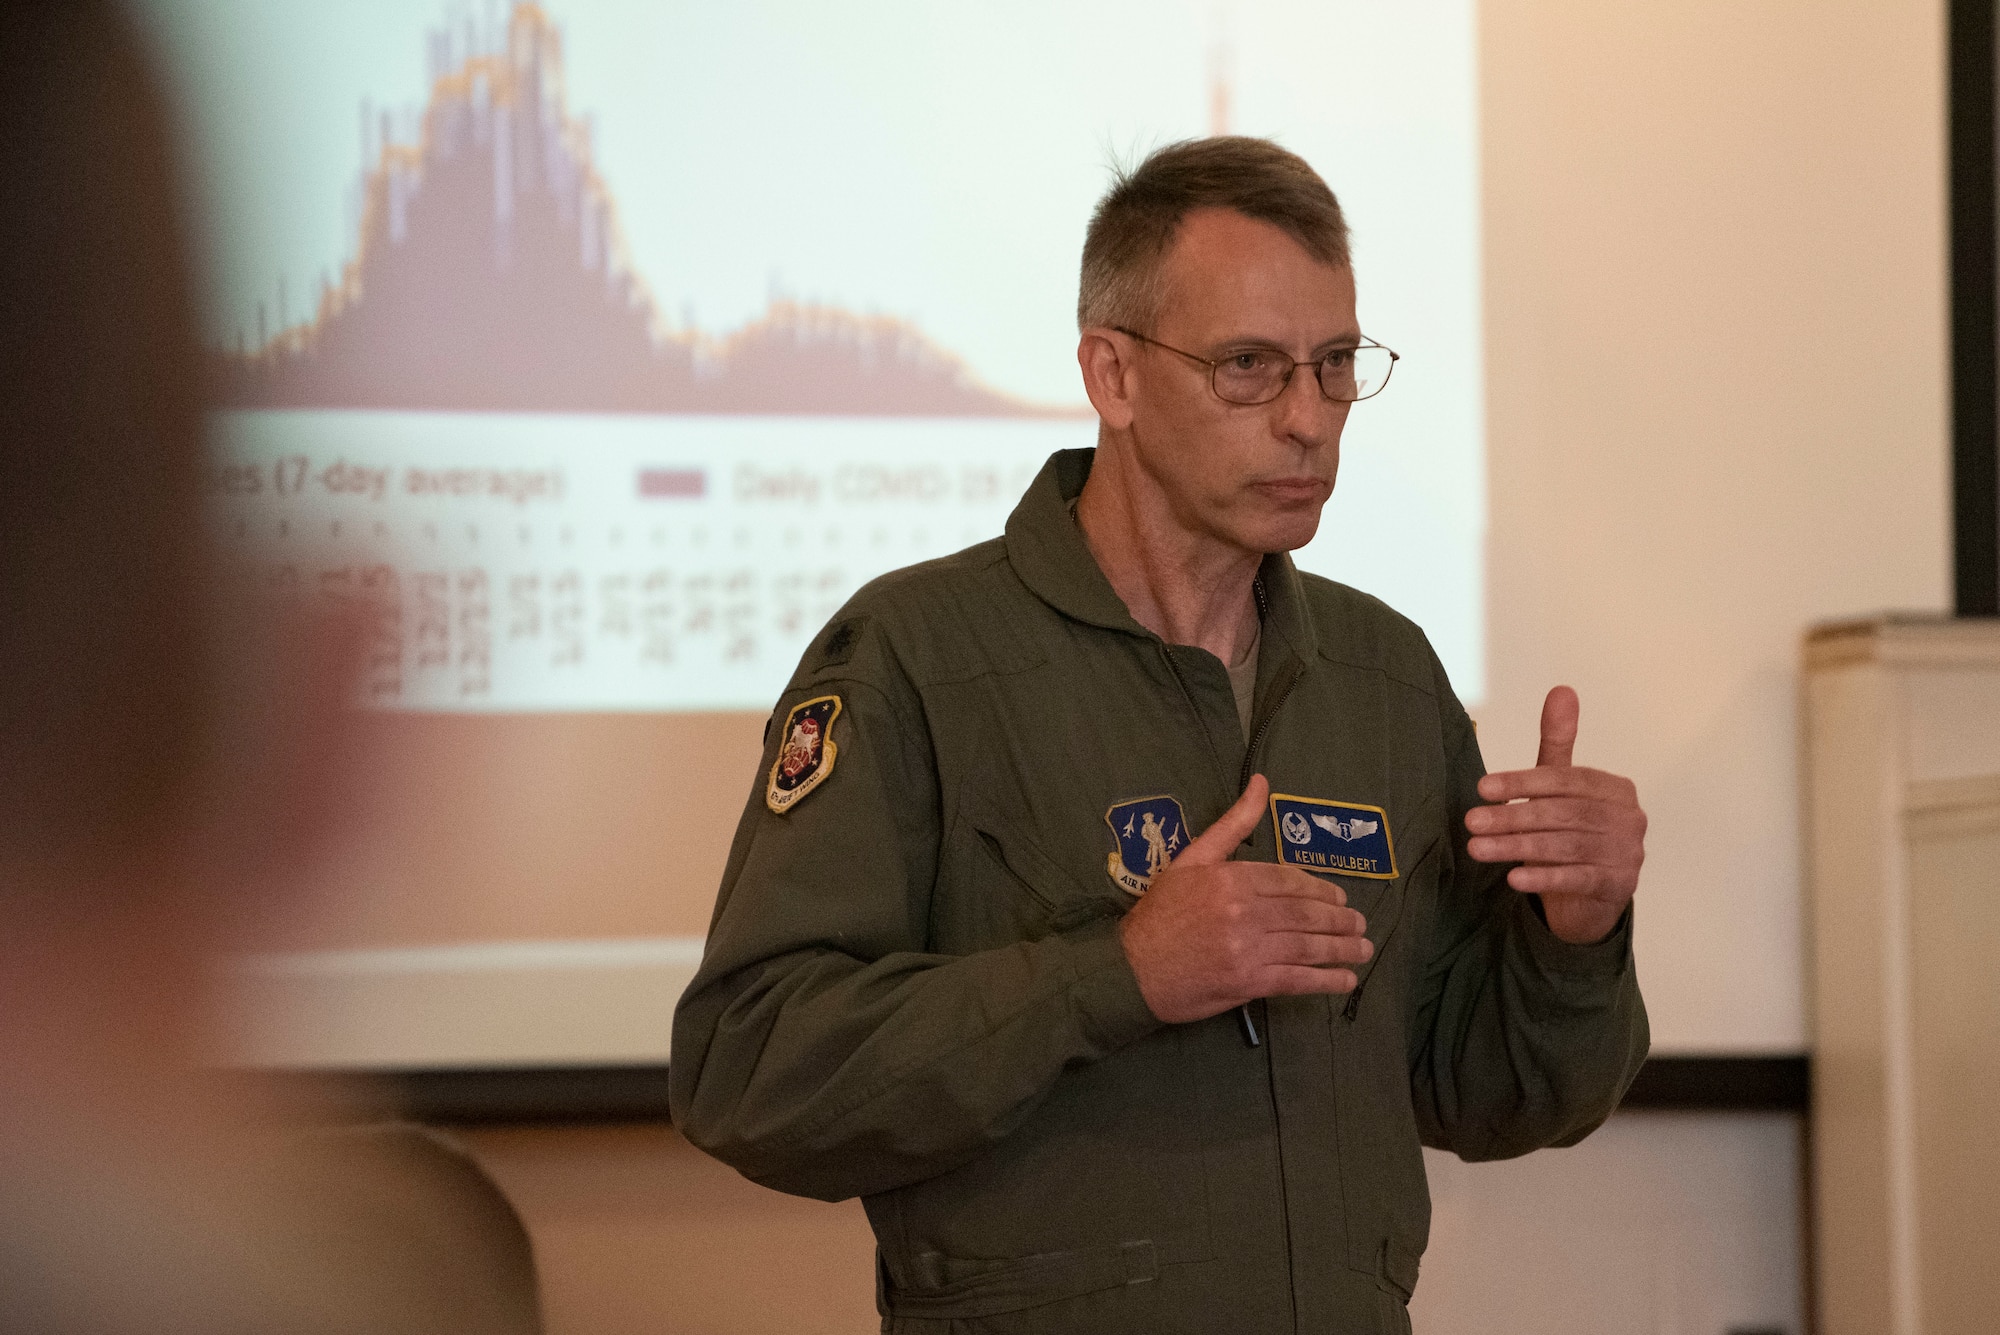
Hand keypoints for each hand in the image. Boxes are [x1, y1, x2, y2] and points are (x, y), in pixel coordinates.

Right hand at [1119, 774, 1372, 1023]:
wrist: (1131, 969)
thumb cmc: (1160, 913)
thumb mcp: (1191, 859)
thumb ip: (1232, 824)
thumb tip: (1262, 782)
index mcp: (1231, 877)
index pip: (1289, 880)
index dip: (1320, 890)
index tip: (1340, 898)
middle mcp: (1243, 911)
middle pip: (1305, 913)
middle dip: (1339, 919)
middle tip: (1359, 923)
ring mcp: (1247, 948)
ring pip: (1307, 945)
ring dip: (1342, 948)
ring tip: (1362, 948)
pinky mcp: (1247, 982)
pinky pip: (1296, 979)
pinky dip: (1326, 980)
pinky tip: (1346, 980)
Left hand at [1464, 686, 1645, 944]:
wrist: (1592, 896)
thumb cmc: (1573, 830)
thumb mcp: (1562, 785)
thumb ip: (1560, 742)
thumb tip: (1562, 690)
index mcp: (1617, 789)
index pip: (1566, 780)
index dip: (1523, 782)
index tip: (1481, 787)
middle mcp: (1630, 819)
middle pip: (1564, 814)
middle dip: (1513, 817)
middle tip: (1471, 821)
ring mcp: (1628, 854)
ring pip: (1566, 847)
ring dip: (1517, 848)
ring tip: (1478, 849)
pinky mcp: (1619, 886)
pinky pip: (1578, 879)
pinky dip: (1544, 877)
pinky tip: (1513, 878)